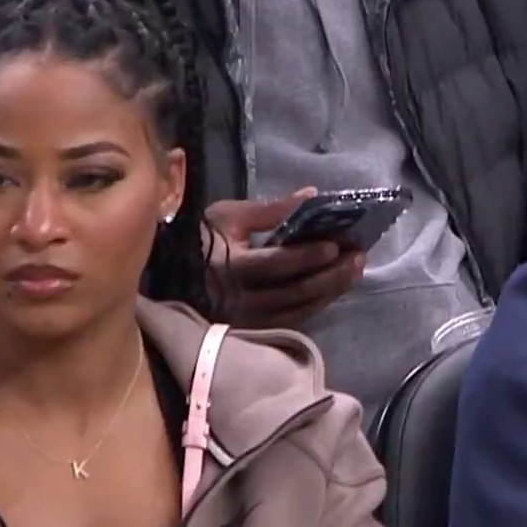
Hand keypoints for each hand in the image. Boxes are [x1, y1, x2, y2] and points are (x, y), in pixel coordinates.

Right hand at [205, 188, 364, 328]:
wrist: (168, 275)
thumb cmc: (200, 238)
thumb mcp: (229, 216)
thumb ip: (271, 210)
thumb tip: (312, 196)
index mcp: (230, 265)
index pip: (276, 263)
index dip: (308, 255)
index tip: (336, 245)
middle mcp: (239, 298)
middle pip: (294, 292)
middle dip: (331, 275)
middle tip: (358, 259)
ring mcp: (246, 319)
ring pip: (297, 310)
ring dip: (330, 291)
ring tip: (354, 271)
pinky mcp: (250, 329)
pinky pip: (290, 321)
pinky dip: (315, 305)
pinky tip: (333, 291)